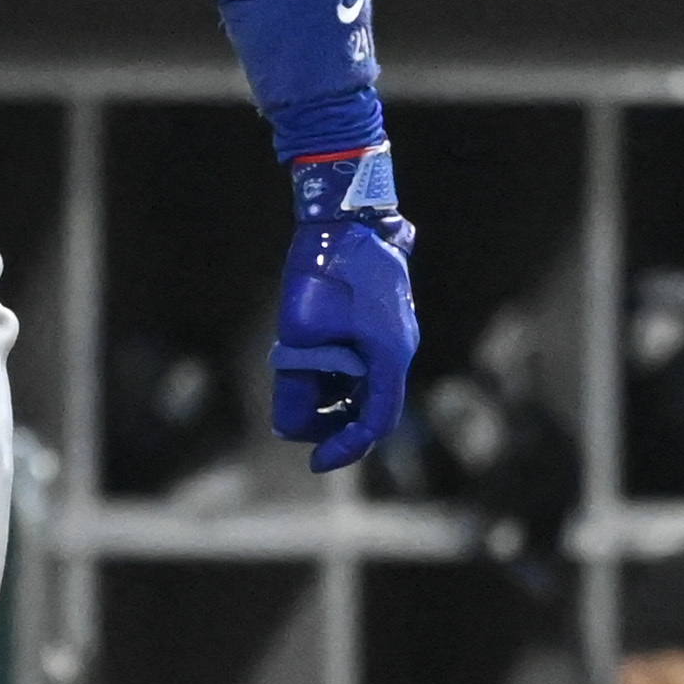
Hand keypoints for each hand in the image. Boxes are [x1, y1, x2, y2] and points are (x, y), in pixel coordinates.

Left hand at [268, 149, 416, 473]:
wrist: (345, 219)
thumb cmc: (324, 272)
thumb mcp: (300, 331)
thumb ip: (296, 381)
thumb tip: (286, 425)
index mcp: (387, 356)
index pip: (375, 420)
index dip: (346, 447)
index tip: (315, 463)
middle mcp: (397, 350)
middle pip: (371, 407)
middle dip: (334, 424)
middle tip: (297, 428)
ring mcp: (392, 337)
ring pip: (365, 386)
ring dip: (333, 399)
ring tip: (297, 395)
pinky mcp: (381, 324)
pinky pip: (364, 364)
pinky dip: (337, 376)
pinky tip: (307, 368)